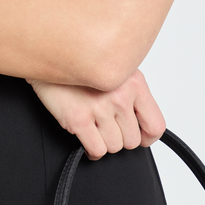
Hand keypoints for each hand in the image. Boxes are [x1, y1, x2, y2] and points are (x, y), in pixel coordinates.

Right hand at [27, 69, 165, 159]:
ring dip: (105, 143)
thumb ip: (132, 94)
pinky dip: (93, 151)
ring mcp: (100, 108)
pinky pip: (97, 150)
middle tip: (108, 128)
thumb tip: (139, 121)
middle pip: (132, 141)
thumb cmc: (84, 61)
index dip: (147, 137)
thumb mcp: (118, 70)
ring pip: (114, 147)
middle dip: (120, 138)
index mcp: (135, 83)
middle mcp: (120, 95)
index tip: (140, 136)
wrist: (49, 52)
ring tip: (96, 129)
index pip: (155, 125)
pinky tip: (88, 140)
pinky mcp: (79, 119)